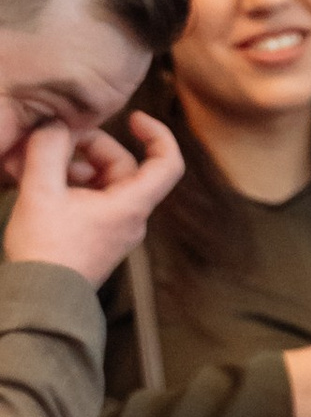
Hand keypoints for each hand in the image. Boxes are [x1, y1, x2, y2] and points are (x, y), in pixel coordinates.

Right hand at [6, 113, 184, 286]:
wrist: (39, 299)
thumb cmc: (46, 252)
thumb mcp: (41, 191)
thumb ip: (49, 149)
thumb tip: (56, 125)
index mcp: (130, 205)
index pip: (167, 163)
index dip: (158, 133)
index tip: (134, 118)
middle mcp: (130, 218)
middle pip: (122, 166)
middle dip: (88, 148)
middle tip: (53, 141)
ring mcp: (114, 229)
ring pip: (102, 182)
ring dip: (72, 166)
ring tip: (36, 167)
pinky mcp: (97, 237)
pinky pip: (90, 200)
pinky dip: (69, 186)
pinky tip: (39, 185)